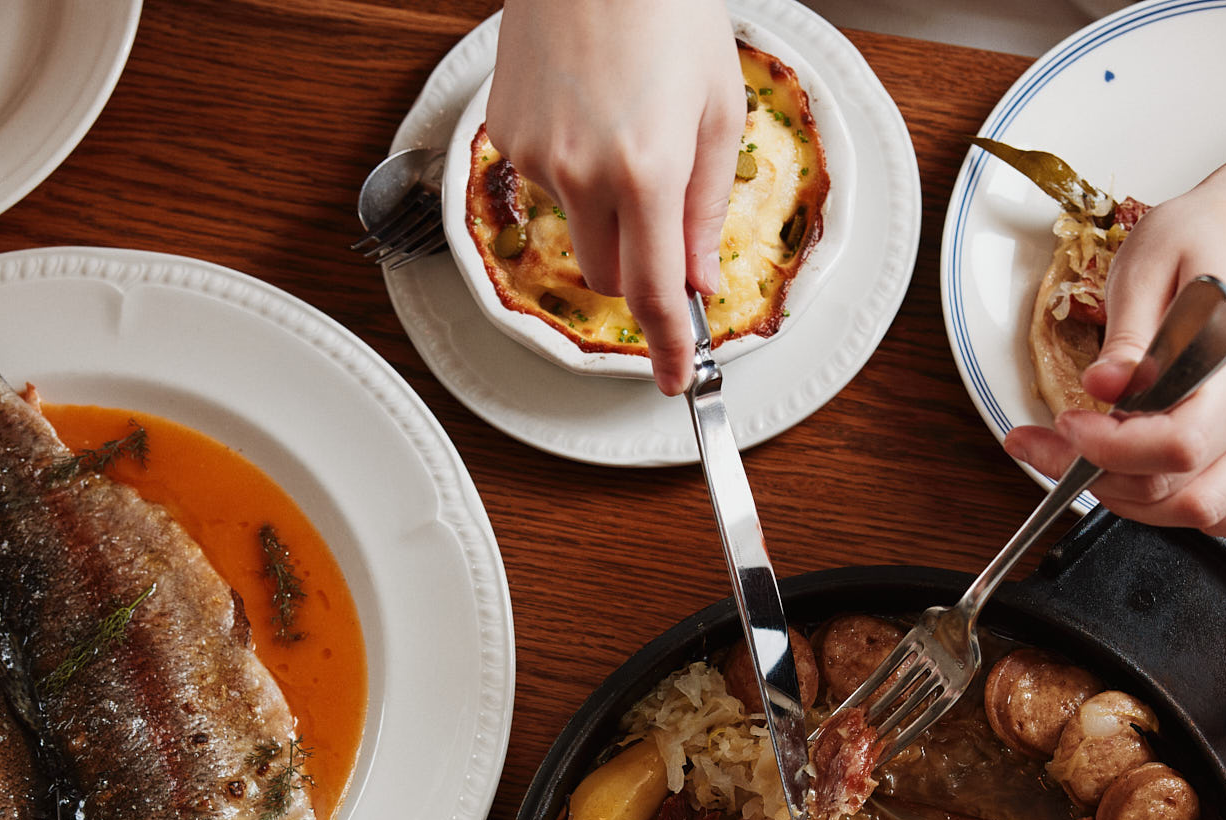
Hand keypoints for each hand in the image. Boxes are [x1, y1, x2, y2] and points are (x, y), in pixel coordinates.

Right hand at [488, 0, 741, 393]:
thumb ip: (707, 207)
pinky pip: (547, 183)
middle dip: (637, 268)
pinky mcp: (507, 135)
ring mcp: (537, 156)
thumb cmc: (665, 12)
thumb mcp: (719, 109)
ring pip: (578, 228)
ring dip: (606, 207)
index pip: (655, 293)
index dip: (670, 346)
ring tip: (627, 124)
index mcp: (648, 171)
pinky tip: (591, 109)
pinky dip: (573, 168)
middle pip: (608, 277)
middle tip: (663, 217)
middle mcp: (584, 174)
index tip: (676, 378)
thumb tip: (699, 277)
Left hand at [998, 12, 1225, 537]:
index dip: (1108, 449)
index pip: (1176, 441)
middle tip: (1060, 445)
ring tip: (1101, 466)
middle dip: (1104, 478)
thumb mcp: (1149, 258)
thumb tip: (1103, 387)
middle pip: (1185, 488)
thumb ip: (1127, 332)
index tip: (1066, 425)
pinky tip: (1162, 484)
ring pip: (1210, 511)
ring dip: (1141, 504)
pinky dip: (1203, 515)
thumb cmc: (1210, 240)